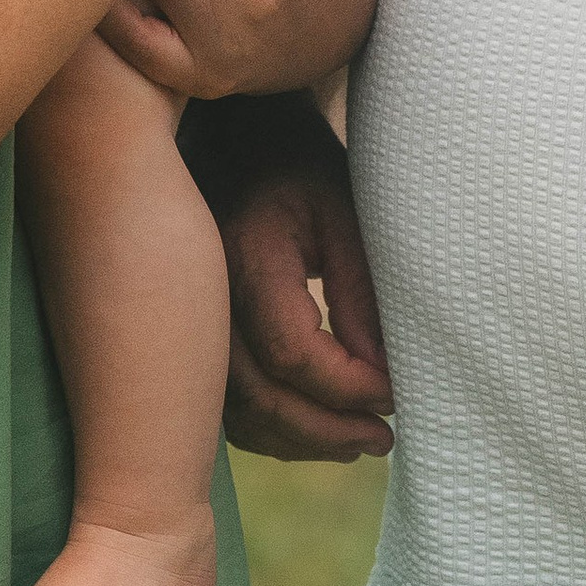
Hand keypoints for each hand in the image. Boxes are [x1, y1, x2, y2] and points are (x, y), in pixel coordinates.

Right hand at [207, 123, 394, 461]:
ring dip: (300, 440)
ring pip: (237, 412)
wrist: (233, 142)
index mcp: (245, 254)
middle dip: (326, 431)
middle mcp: (204, 296)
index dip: (349, 387)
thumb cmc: (299, 166)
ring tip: (358, 443)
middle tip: (384, 439)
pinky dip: (270, 430)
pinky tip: (315, 431)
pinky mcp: (192, 334)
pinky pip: (224, 403)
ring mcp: (189, 319)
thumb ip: (360, 292)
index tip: (396, 393)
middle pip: (259, 396)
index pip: (293, 353)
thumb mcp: (344, 210)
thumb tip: (380, 378)